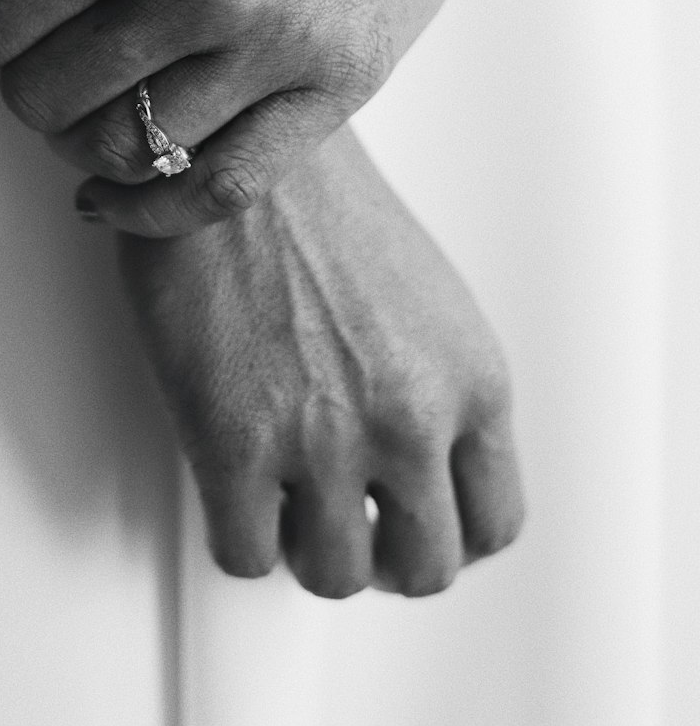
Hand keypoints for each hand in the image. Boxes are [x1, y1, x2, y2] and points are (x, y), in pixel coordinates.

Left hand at [0, 0, 518, 236]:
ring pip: (125, 150)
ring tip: (90, 105)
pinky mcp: (337, 86)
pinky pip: (222, 187)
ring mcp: (276, 44)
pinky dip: (151, 209)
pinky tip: (116, 192)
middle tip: (47, 61)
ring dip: (80, 143)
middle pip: (47, 99)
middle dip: (26, 85)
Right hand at [116, 125, 523, 597]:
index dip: (448, 535)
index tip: (409, 522)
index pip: (495, 522)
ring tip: (282, 498)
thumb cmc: (319, 206)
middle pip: (425, 568)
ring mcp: (326, 440)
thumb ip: (440, 389)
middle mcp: (414, 420)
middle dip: (381, 554)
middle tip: (345, 522)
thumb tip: (415, 468)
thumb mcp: (428, 300)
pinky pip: (246, 555)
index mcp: (474, 382)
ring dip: (305, 548)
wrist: (233, 151)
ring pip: (333, 574)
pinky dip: (239, 535)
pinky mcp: (233, 445)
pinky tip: (231, 486)